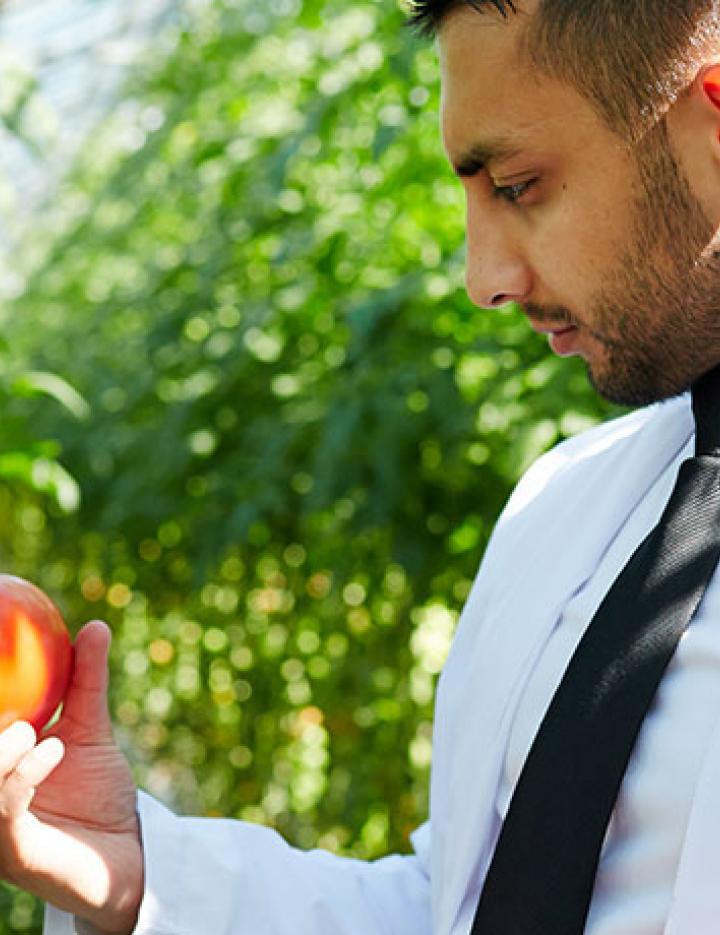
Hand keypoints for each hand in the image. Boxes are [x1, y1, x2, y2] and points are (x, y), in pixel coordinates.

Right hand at [0, 620, 142, 934]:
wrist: (128, 850)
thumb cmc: (97, 793)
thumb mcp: (88, 728)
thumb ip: (85, 680)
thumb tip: (94, 625)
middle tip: (6, 713)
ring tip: (29, 730)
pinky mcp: (13, 852)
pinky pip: (4, 810)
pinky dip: (22, 774)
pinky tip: (52, 750)